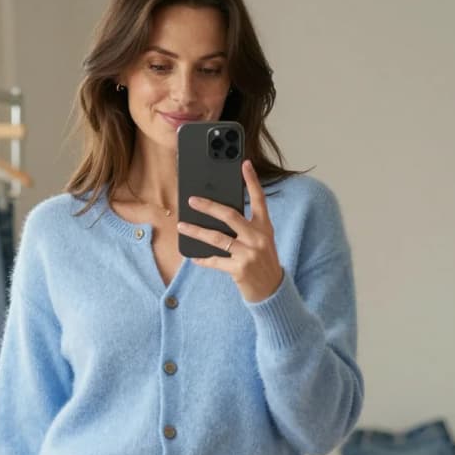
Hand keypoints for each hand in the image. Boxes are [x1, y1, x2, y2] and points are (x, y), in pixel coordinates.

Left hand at [177, 158, 284, 303]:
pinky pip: (215, 261)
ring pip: (217, 237)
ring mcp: (249, 253)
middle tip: (192, 200)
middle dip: (209, 206)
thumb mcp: (262, 241)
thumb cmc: (263, 262)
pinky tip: (192, 256)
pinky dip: (202, 259)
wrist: (272, 291)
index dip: (252, 180)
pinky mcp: (240, 269)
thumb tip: (219, 216)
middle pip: (230, 215)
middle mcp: (258, 237)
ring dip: (196, 231)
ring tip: (182, 226)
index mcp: (264, 227)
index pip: (259, 199)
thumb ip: (247, 228)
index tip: (244, 164)